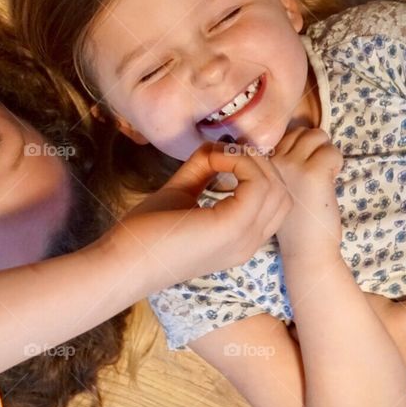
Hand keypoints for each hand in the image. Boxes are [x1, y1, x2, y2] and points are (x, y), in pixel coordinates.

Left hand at [101, 141, 291, 293]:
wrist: (122, 261)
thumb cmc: (146, 234)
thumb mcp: (181, 194)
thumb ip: (201, 170)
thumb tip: (217, 144)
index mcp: (240, 239)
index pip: (274, 202)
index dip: (255, 173)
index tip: (220, 158)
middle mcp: (248, 243)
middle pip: (282, 194)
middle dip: (257, 164)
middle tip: (222, 154)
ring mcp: (244, 239)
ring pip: (277, 188)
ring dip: (249, 162)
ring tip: (217, 157)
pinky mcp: (231, 228)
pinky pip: (258, 184)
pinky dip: (239, 163)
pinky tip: (212, 161)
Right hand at [268, 127, 342, 254]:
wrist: (304, 249)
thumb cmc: (296, 221)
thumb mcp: (279, 188)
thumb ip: (284, 164)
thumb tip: (306, 139)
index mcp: (261, 165)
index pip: (286, 136)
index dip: (302, 150)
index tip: (303, 175)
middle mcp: (271, 162)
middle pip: (302, 132)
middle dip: (315, 149)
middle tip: (314, 175)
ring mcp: (290, 166)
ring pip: (317, 136)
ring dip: (326, 154)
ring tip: (322, 178)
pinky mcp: (312, 173)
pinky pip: (332, 152)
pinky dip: (337, 165)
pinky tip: (329, 184)